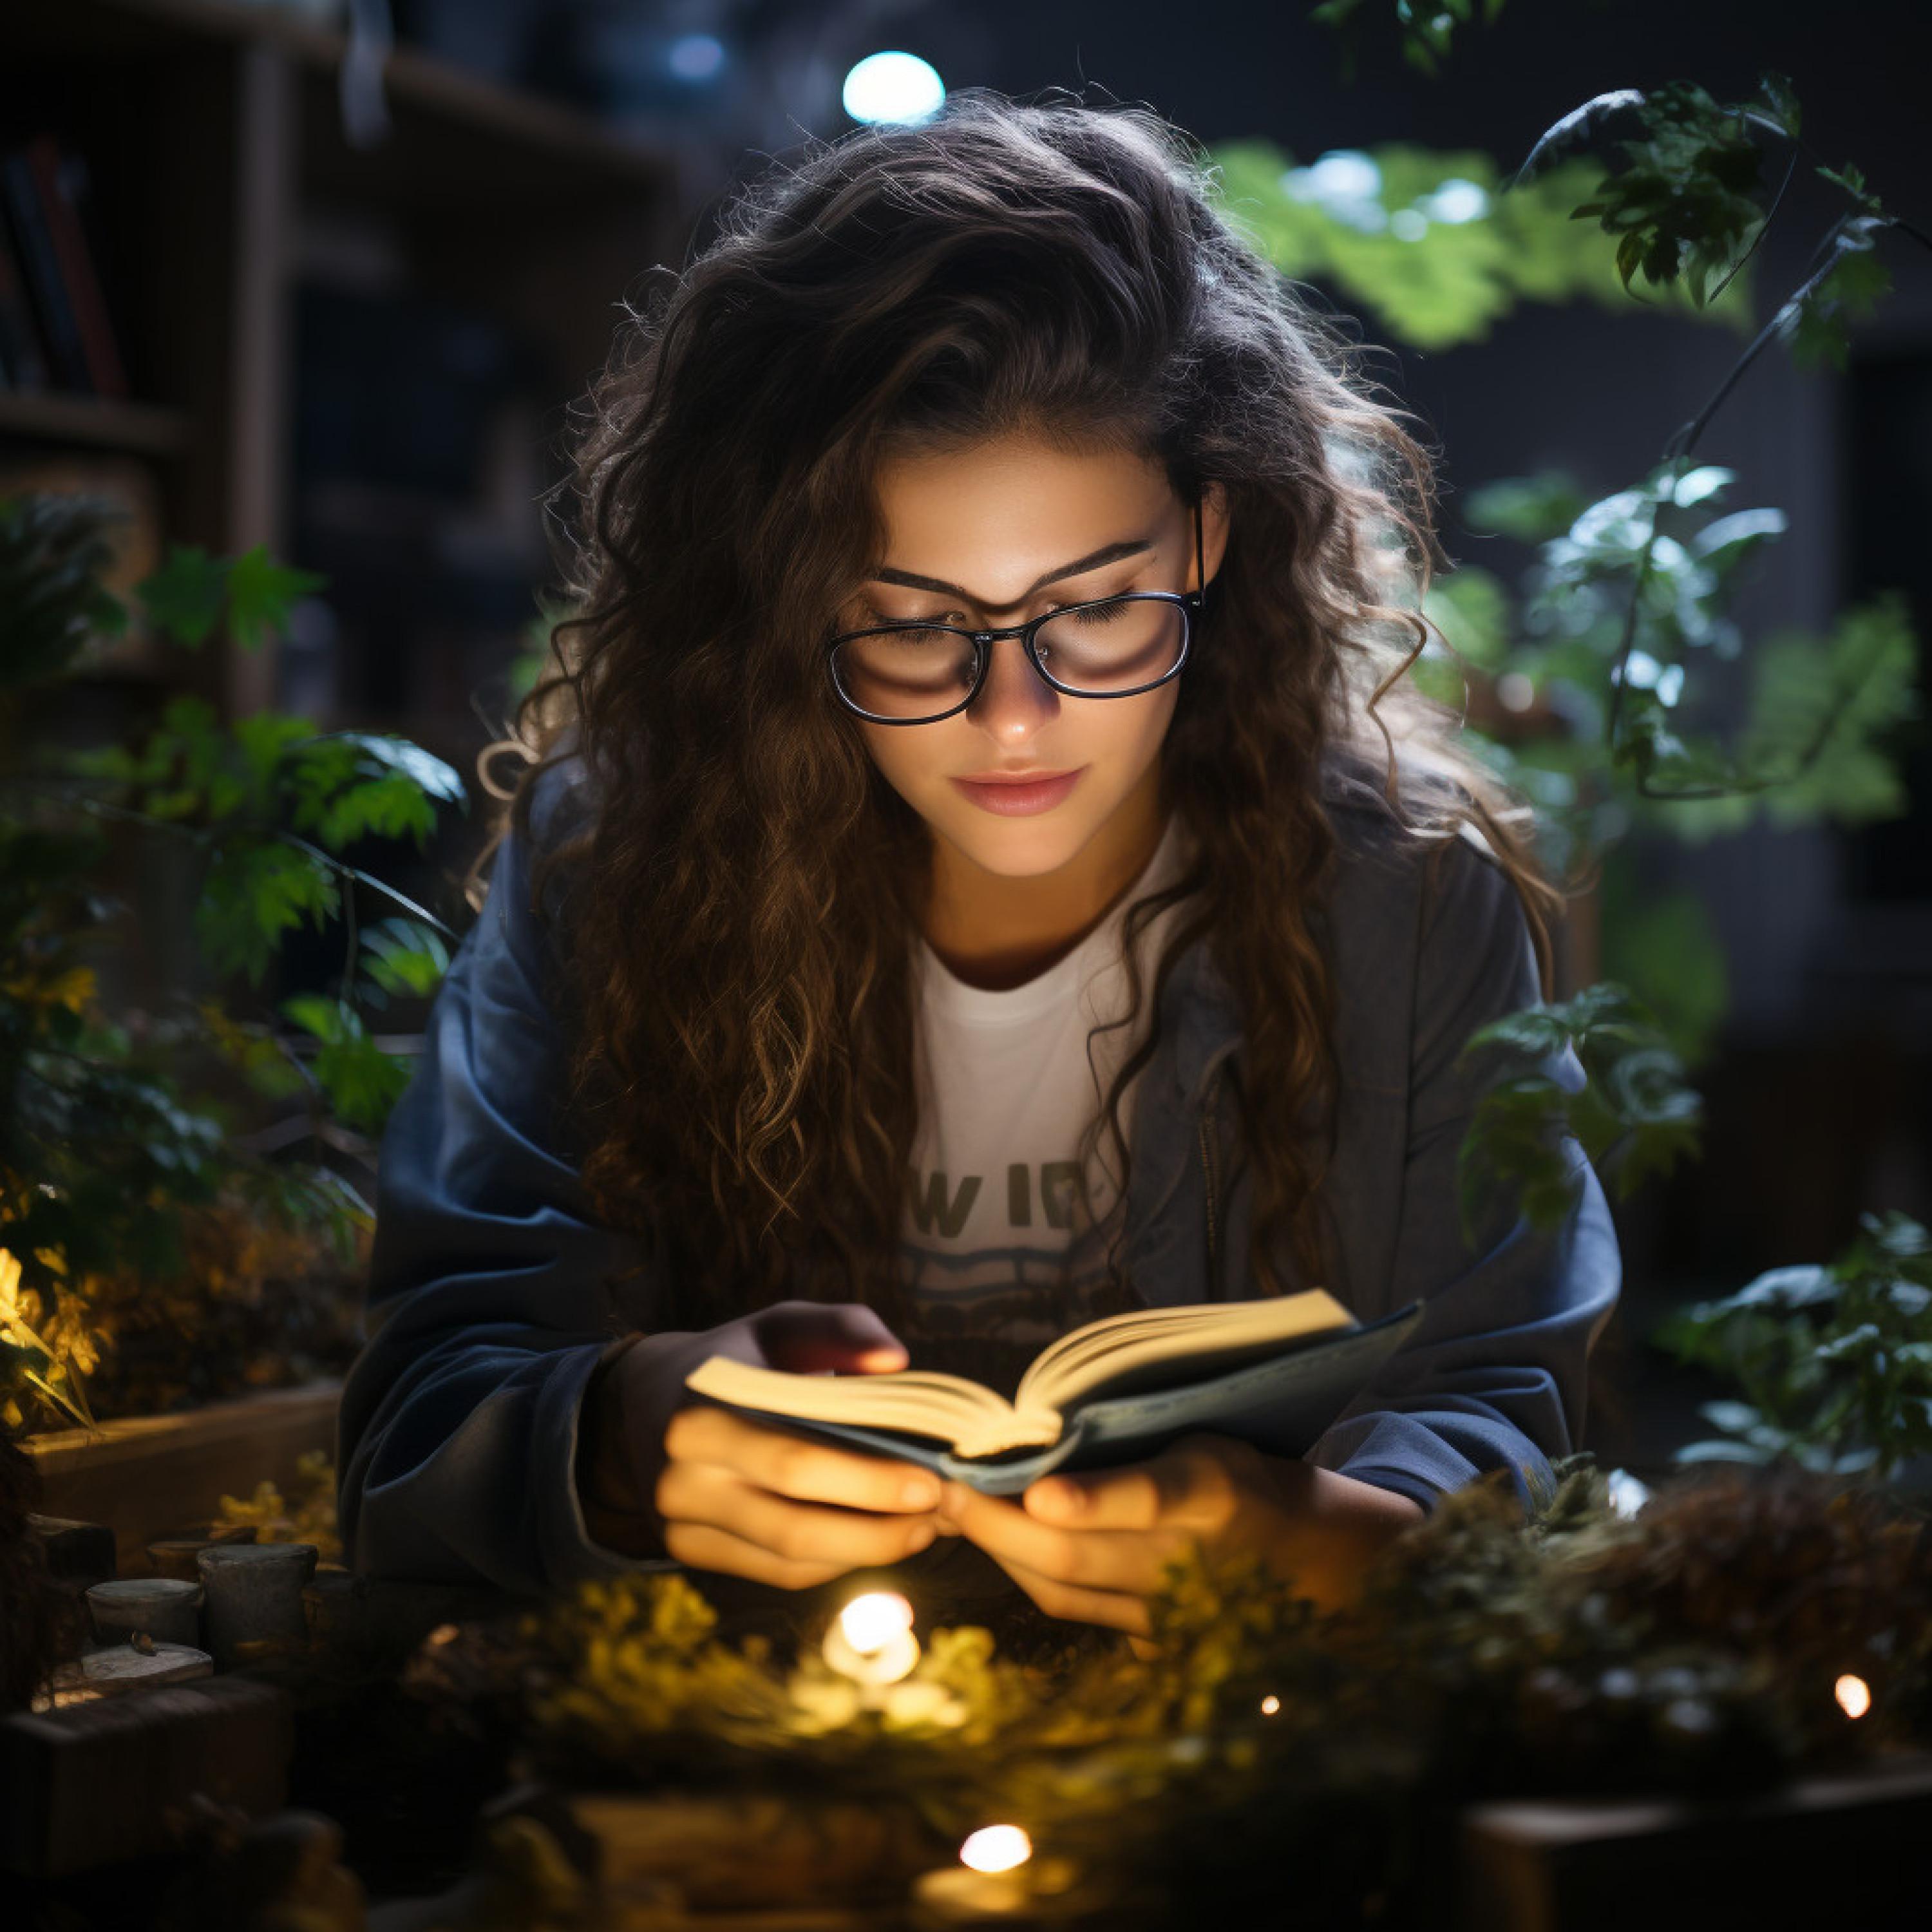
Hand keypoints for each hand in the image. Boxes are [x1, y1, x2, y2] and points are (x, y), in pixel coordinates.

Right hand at [579, 1299, 943, 1587]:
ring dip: (867, 1552)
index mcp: (701, 1410)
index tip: (933, 1482)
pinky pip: (775, 1572)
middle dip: (878, 1527)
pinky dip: (835, 1563)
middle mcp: (682, 1475)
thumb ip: (843, 1329)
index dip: (868, 1481)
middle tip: (942, 1513)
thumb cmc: (738, 1356)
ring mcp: (681, 1521)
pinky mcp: (690, 1550)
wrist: (645, 1398)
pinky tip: (880, 1540)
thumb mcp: (782, 1323)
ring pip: (788, 1558)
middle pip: (792, 1524)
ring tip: (926, 1529)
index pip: (794, 1460)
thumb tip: (897, 1363)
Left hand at [935, 1432, 1425, 1640]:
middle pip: (1079, 1554)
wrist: (1298, 1555)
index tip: (1037, 1491)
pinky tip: (994, 1541)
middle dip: (1000, 1524)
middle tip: (943, 1488)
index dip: (1093, 1500)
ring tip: (950, 1509)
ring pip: (1064, 1588)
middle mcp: (1187, 1559)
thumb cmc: (1234, 1469)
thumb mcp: (1202, 1432)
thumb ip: (1133, 1436)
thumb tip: (1040, 1425)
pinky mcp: (1151, 1637)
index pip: (1150, 1497)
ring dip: (1000, 1549)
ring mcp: (1167, 1609)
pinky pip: (1075, 1610)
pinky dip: (1027, 1573)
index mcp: (1212, 1492)